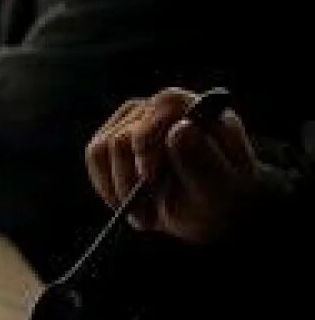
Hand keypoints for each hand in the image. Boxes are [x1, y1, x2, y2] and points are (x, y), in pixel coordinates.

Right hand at [85, 88, 266, 243]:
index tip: (151, 184)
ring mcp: (133, 119)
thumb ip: (202, 159)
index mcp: (195, 109)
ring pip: (100, 149)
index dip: (146, 153)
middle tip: (149, 213)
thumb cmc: (223, 198)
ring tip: (142, 212)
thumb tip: (178, 130)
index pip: (155, 115)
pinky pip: (94, 158)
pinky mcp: (114, 136)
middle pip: (121, 139)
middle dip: (130, 183)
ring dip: (117, 190)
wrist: (215, 209)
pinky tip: (127, 203)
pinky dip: (105, 186)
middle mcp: (160, 106)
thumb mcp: (220, 188)